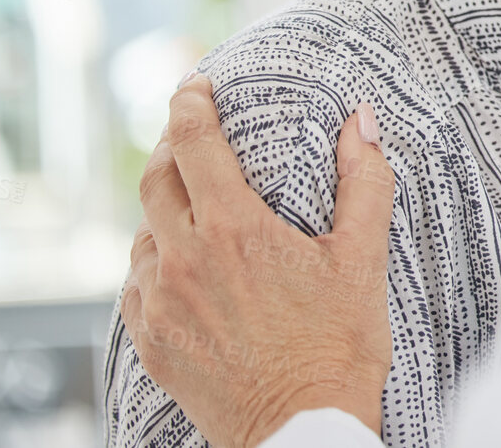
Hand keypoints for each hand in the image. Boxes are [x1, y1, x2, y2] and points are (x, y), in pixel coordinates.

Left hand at [119, 74, 395, 447]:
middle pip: (155, 179)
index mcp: (235, 229)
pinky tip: (181, 267)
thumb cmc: (339, 345)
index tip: (194, 86)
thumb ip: (364, 180)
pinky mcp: (151, 341)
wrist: (304, 429)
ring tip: (193, 208)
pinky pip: (136, 285)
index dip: (190, 104)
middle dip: (171, 147)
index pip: (195, 143)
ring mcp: (160, 303)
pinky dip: (154, 263)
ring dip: (164, 211)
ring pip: (143, 234)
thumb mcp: (363, 257)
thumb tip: (361, 120)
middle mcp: (185, 259)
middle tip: (191, 134)